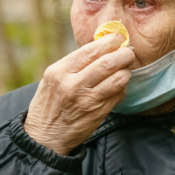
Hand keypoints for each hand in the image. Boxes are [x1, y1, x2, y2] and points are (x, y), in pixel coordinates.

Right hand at [24, 33, 134, 155]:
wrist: (45, 136)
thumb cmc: (49, 103)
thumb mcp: (53, 78)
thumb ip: (74, 63)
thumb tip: (101, 47)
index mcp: (60, 72)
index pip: (90, 51)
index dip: (109, 42)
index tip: (118, 38)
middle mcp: (73, 85)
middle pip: (107, 63)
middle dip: (123, 54)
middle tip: (129, 52)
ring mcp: (87, 100)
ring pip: (118, 79)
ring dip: (126, 71)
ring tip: (124, 69)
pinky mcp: (98, 113)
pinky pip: (118, 95)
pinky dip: (122, 87)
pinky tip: (118, 85)